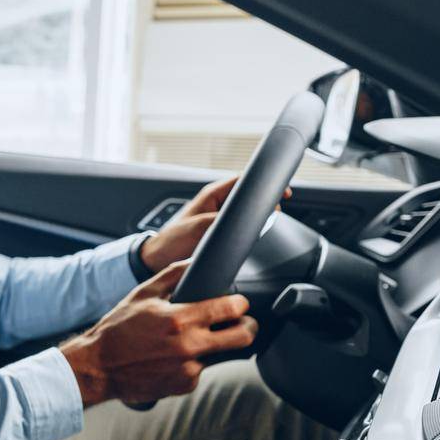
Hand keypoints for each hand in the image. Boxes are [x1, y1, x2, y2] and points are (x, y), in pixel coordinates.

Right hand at [59, 261, 257, 405]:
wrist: (98, 367)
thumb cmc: (117, 329)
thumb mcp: (142, 294)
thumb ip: (173, 274)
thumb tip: (195, 261)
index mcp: (180, 319)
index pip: (232, 308)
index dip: (240, 303)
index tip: (237, 303)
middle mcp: (188, 345)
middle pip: (243, 336)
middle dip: (247, 326)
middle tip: (240, 323)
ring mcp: (188, 369)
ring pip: (223, 355)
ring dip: (216, 346)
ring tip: (196, 341)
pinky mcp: (184, 385)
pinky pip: (202, 371)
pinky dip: (194, 363)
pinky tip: (175, 358)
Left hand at [139, 176, 292, 272]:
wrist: (158, 259)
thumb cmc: (171, 240)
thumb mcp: (197, 228)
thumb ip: (219, 221)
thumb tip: (241, 219)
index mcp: (212, 195)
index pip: (243, 180)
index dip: (264, 183)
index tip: (281, 191)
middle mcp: (217, 202)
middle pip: (249, 194)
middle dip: (264, 201)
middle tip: (276, 210)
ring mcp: (219, 215)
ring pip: (247, 209)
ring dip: (258, 214)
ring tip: (268, 221)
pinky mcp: (219, 228)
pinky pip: (241, 223)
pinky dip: (251, 226)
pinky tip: (256, 232)